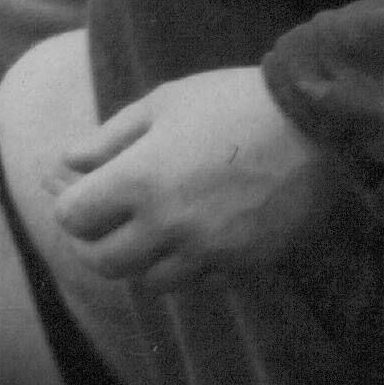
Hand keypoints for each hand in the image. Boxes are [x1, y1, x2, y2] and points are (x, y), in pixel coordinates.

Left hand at [46, 68, 340, 287]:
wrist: (316, 123)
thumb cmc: (233, 101)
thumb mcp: (163, 103)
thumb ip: (109, 138)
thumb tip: (67, 161)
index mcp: (139, 179)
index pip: (72, 218)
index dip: (68, 205)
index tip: (77, 193)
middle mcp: (167, 224)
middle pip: (103, 261)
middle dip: (94, 243)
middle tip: (103, 224)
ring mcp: (207, 249)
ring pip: (149, 281)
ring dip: (141, 260)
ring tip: (149, 232)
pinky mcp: (244, 263)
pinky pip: (198, 282)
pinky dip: (185, 268)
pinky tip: (191, 240)